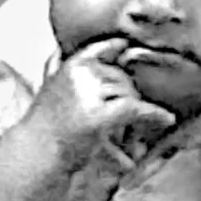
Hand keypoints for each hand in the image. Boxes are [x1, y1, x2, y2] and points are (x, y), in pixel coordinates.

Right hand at [35, 37, 176, 151]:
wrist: (34, 153)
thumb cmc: (43, 125)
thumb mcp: (47, 85)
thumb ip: (57, 64)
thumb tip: (67, 47)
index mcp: (71, 66)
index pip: (102, 49)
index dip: (118, 48)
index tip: (128, 48)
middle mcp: (81, 75)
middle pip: (121, 78)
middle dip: (129, 95)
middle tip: (135, 113)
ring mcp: (89, 94)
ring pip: (129, 94)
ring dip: (137, 111)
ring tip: (135, 133)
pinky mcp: (98, 116)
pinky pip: (135, 110)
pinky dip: (154, 114)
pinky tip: (166, 119)